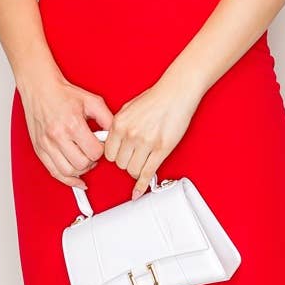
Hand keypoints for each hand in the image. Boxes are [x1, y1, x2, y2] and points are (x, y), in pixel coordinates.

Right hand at [18, 73, 113, 189]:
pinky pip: (54, 172)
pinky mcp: (39, 149)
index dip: (102, 151)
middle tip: (93, 152)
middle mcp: (58, 136)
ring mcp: (47, 144)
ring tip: (84, 160)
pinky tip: (77, 180)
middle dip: (92, 161)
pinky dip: (67, 180)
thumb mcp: (92, 101)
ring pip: (68, 172)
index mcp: (72, 124)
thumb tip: (116, 135)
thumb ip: (107, 119)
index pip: (94, 152)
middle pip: (82, 164)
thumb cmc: (64, 94)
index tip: (100, 145)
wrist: (40, 89)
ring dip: (81, 170)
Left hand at [104, 72, 202, 197]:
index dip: (114, 156)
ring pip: (133, 170)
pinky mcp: (161, 149)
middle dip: (126, 162)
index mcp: (119, 124)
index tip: (119, 156)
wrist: (176, 93)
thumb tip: (111, 142)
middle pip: (120, 164)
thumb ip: (118, 127)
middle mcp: (130, 134)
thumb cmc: (155, 98)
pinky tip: (138, 191)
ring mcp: (146, 143)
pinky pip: (148, 173)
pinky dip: (142, 185)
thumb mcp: (127, 108)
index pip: (108, 153)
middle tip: (134, 157)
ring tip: (142, 162)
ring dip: (137, 169)